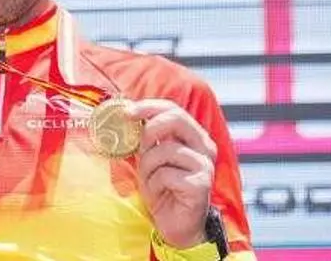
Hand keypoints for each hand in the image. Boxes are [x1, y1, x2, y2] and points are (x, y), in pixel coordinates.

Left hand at [128, 99, 216, 248]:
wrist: (176, 224)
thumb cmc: (163, 188)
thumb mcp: (150, 157)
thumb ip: (145, 137)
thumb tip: (126, 114)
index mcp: (194, 136)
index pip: (173, 109)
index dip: (148, 106)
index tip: (126, 112)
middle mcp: (204, 147)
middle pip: (176, 119)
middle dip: (149, 130)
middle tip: (139, 147)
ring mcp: (205, 166)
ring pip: (166, 150)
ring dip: (148, 167)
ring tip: (151, 181)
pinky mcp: (201, 185)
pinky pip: (166, 175)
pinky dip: (155, 185)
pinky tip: (161, 193)